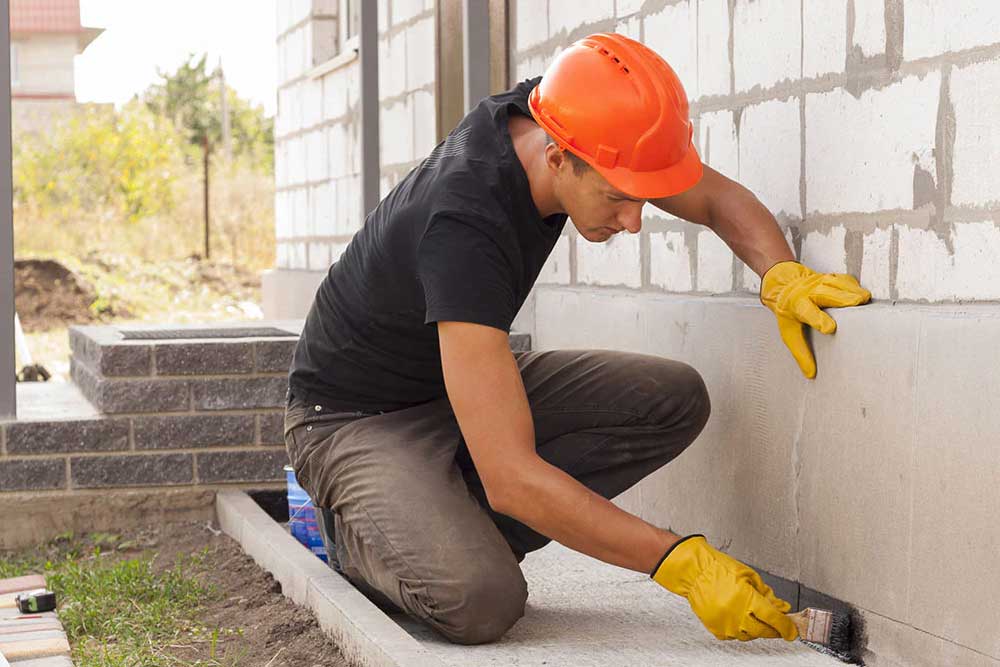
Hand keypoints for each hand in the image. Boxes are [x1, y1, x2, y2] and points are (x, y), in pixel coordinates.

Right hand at [651, 535, 797, 641]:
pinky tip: (738, 617)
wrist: (694, 572)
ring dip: (756, 629)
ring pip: (750, 635)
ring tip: (753, 615)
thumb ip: (767, 594)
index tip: (792, 630)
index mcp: (747, 599)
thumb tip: (781, 607)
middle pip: (764, 631)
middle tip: (777, 623)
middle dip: (774, 629)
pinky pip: (734, 636)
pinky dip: (740, 629)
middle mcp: (737, 614)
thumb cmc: (719, 569)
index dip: (787, 627)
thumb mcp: (749, 576)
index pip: (774, 619)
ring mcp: (725, 624)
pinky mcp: (716, 629)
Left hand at [759, 261, 870, 378]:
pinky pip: (844, 279)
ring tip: (864, 299)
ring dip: (851, 290)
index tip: (829, 328)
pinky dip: (854, 285)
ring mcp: (819, 283)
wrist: (783, 284)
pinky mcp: (830, 277)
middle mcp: (808, 292)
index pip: (807, 313)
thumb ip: (800, 353)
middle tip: (857, 303)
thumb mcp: (789, 332)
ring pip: (836, 284)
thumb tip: (810, 373)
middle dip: (841, 298)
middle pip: (825, 293)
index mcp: (796, 306)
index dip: (818, 319)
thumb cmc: (788, 310)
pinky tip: (862, 292)